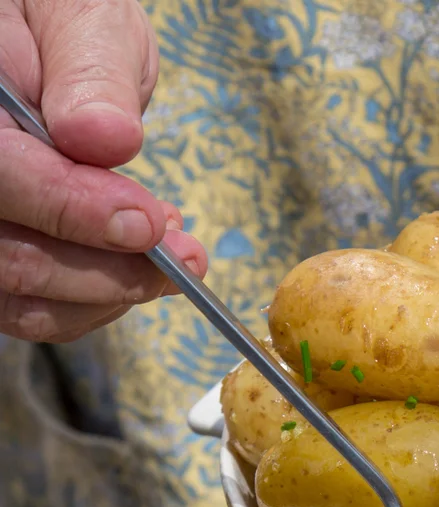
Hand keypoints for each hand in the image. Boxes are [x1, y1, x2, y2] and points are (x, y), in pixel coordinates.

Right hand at [0, 0, 206, 342]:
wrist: (53, 49)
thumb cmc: (63, 27)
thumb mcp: (83, 21)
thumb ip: (91, 76)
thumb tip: (103, 137)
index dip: (71, 208)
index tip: (146, 222)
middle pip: (9, 258)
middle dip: (106, 268)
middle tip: (184, 254)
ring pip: (24, 297)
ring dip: (111, 291)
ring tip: (173, 253)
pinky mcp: (3, 258)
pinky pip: (37, 309)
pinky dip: (100, 301)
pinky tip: (142, 261)